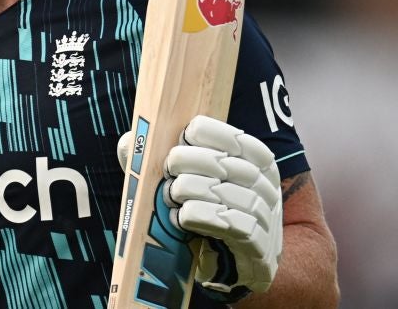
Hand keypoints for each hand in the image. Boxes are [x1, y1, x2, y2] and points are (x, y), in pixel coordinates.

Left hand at [115, 116, 282, 295]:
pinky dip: (208, 218)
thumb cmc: (206, 214)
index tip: (188, 132)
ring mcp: (268, 221)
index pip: (244, 143)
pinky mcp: (260, 250)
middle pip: (236, 168)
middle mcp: (268, 191)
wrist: (228, 265)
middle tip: (170, 165)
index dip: (217, 134)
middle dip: (198, 161)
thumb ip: (166, 160)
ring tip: (172, 192)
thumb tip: (129, 143)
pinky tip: (184, 216)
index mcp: (259, 167)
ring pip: (236, 197)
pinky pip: (239, 229)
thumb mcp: (193, 182)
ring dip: (198, 190)